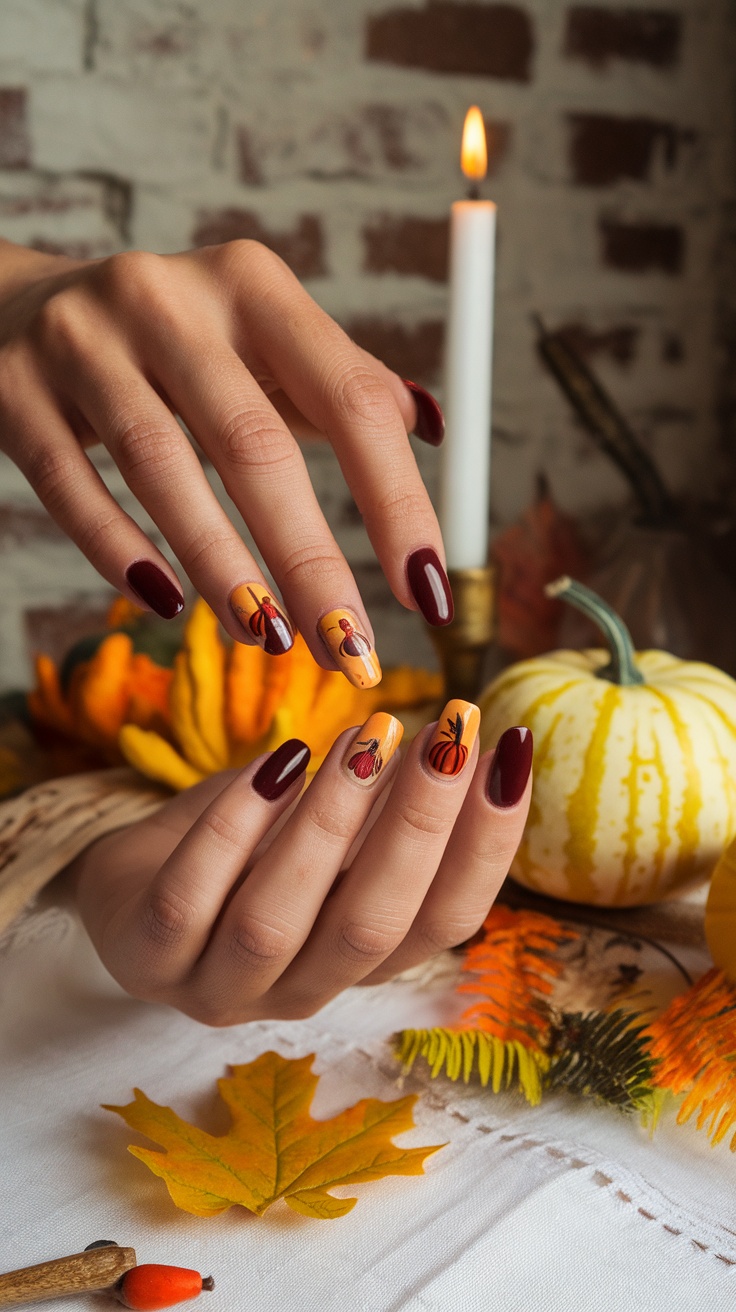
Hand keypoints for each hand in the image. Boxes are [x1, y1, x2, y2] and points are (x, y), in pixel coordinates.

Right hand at [0, 239, 448, 685]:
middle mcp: (168, 300)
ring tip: (271, 638)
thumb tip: (430, 423)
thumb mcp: (256, 338)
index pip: (349, 398)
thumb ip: (336, 379)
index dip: (397, 500)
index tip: (426, 590)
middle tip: (351, 651)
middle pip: (256, 446)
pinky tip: (167, 604)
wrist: (14, 309)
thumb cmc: (168, 344)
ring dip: (225, 568)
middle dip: (312, 562)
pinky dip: (121, 551)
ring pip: (162, 470)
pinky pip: (73, 487)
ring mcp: (82, 343)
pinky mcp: (16, 393)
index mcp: (253, 286)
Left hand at [68, 707, 531, 1024]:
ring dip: (329, 825)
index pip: (446, 924)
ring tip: (364, 737)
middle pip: (372, 927)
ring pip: (278, 923)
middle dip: (420, 826)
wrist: (129, 885)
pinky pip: (187, 903)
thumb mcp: (328, 829)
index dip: (487, 844)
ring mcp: (221, 988)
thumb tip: (462, 736)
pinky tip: (273, 762)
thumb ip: (386, 804)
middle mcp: (302, 989)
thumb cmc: (246, 851)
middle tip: (448, 733)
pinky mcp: (148, 962)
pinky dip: (232, 830)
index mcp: (361, 960)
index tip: (510, 753)